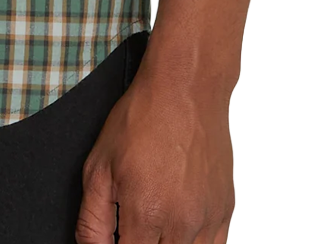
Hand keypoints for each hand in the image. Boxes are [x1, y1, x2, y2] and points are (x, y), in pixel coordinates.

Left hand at [76, 58, 234, 243]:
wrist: (185, 89)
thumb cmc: (143, 118)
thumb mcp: (98, 166)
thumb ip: (92, 221)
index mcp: (145, 214)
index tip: (116, 238)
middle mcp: (181, 224)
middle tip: (130, 228)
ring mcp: (207, 220)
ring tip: (152, 225)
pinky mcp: (225, 212)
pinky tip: (176, 229)